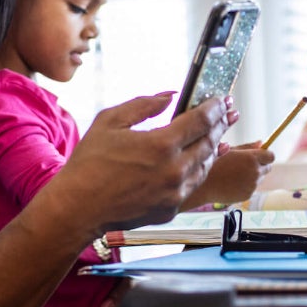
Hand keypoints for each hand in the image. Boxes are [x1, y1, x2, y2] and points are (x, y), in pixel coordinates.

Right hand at [48, 93, 230, 236]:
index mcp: (161, 145)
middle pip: (210, 143)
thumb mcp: (110, 122)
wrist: (78, 209)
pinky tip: (198, 161)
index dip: (215, 108)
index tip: (222, 100)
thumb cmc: (89, 164)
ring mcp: (175, 193)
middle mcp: (175, 171)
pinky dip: (198, 169)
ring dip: (214, 148)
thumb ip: (143, 105)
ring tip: (218, 135)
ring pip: (205, 166)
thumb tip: (169, 96)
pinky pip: (192, 185)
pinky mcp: (171, 210)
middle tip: (229, 114)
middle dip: (221, 125)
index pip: (201, 121)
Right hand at [180, 141, 274, 208]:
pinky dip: (246, 185)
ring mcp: (252, 185)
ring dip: (253, 175)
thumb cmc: (213, 163)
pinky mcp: (248, 195)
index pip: (271, 156)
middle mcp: (255, 172)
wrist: (202, 185)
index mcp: (251, 158)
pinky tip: (232, 182)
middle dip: (260, 165)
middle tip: (244, 164)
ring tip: (234, 174)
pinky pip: (252, 188)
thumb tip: (262, 142)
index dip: (265, 155)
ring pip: (260, 178)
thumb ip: (248, 147)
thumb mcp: (230, 150)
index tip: (258, 155)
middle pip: (268, 167)